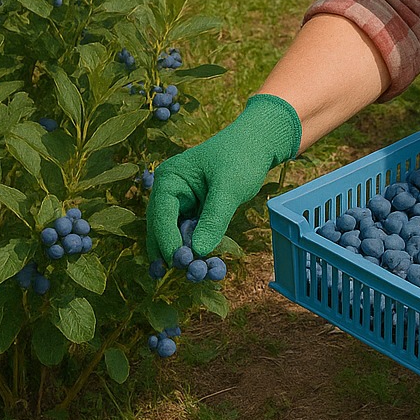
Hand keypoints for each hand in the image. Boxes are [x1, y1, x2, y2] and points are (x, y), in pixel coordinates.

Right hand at [145, 93, 301, 263]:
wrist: (258, 145)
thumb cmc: (242, 157)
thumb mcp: (229, 187)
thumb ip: (213, 217)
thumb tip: (198, 250)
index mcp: (169, 179)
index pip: (161, 215)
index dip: (168, 240)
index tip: (179, 262)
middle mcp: (168, 192)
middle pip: (162, 229)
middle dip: (174, 252)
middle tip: (188, 273)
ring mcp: (180, 204)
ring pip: (175, 237)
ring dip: (185, 255)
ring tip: (198, 274)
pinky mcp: (193, 213)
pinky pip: (190, 236)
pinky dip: (197, 250)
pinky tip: (205, 267)